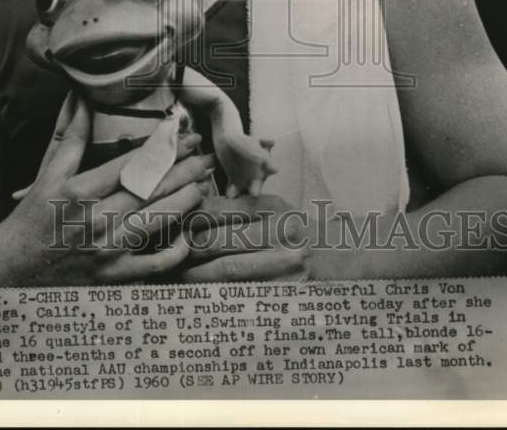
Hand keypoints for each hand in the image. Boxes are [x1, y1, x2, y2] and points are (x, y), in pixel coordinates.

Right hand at [0, 92, 215, 284]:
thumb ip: (69, 135)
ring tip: (203, 182)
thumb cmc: (30, 220)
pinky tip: (186, 233)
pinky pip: (157, 264)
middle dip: (185, 168)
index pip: (131, 163)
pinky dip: (176, 249)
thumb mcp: (46, 173)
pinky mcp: (115, 278)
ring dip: (186, 199)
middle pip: (152, 189)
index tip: (183, 134)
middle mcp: (96, 220)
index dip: (163, 147)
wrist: (9, 272)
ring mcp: (108, 252)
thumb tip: (80, 96)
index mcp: (79, 191)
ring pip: (159, 220)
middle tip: (206, 154)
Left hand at [180, 194, 359, 281]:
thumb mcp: (272, 209)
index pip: (222, 211)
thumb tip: (190, 210)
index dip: (192, 220)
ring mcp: (287, 268)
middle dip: (189, 251)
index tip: (172, 229)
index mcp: (274, 209)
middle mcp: (282, 235)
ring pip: (228, 273)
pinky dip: (219, 297)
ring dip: (197, 277)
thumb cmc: (293, 230)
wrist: (338, 258)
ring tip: (178, 278)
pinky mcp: (288, 294)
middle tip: (168, 256)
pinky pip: (244, 297)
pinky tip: (203, 297)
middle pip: (221, 243)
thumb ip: (236, 208)